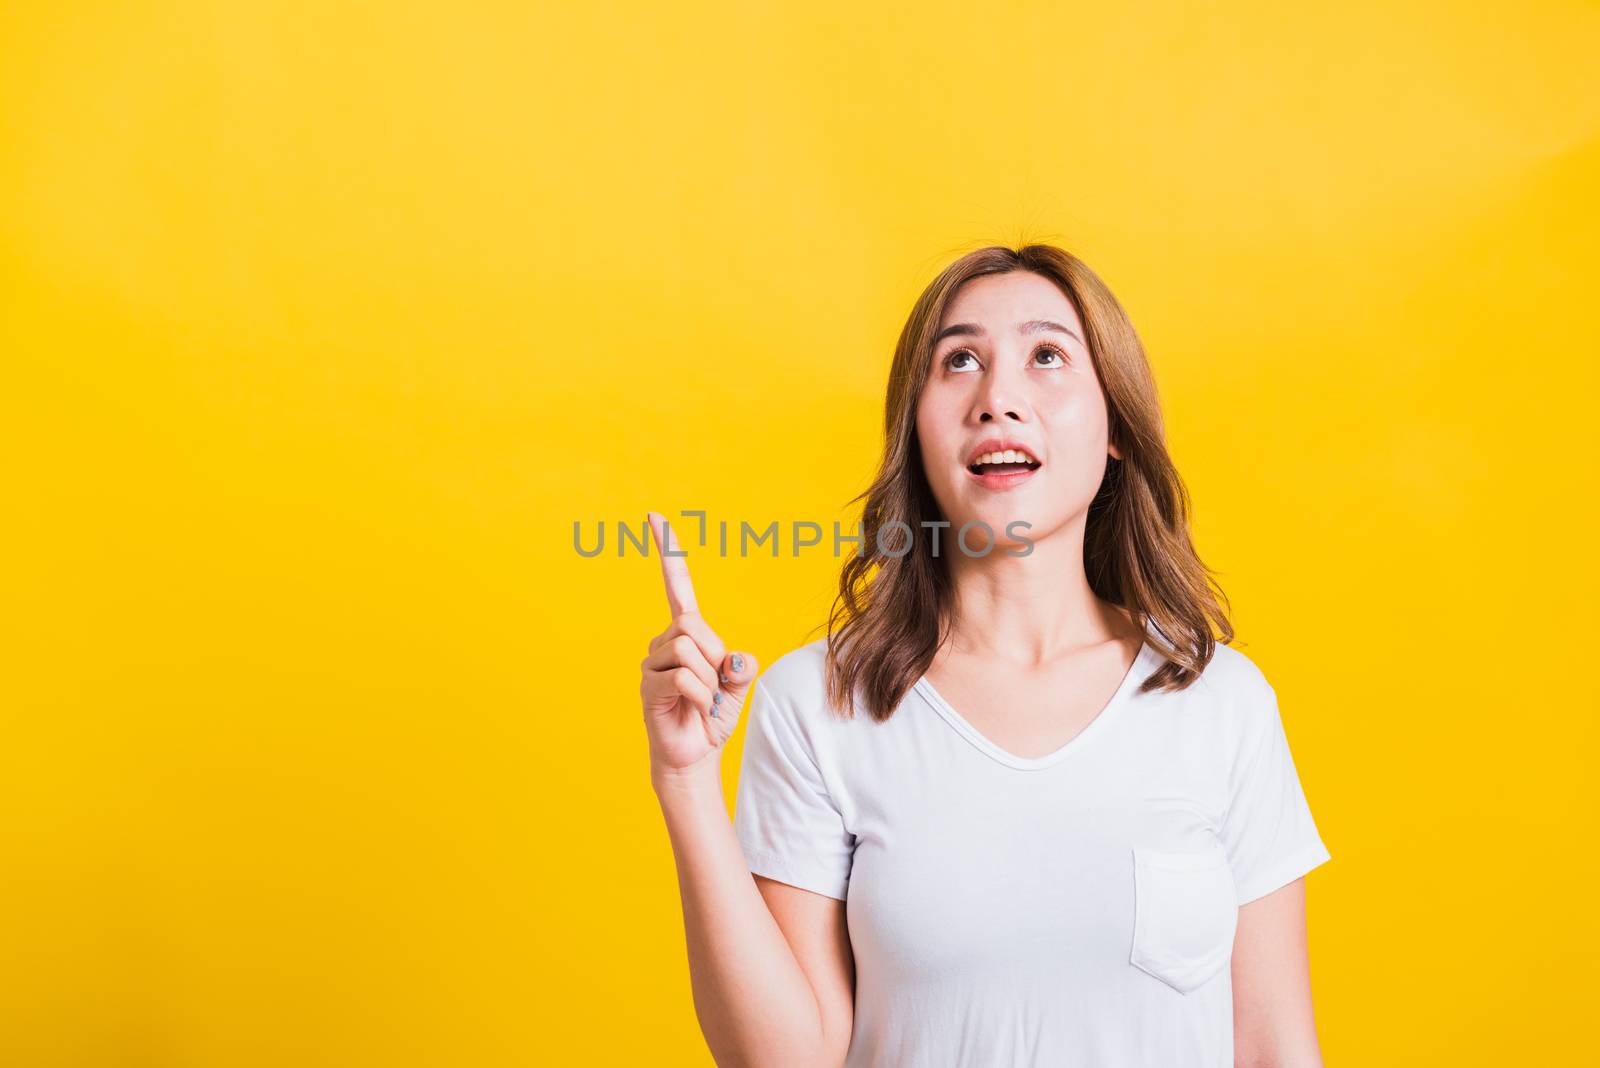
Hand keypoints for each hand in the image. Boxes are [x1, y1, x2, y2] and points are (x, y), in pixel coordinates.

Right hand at [639, 511, 758, 777]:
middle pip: (694, 626)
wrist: (694, 756)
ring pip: (690, 652)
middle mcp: (663, 641)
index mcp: (686, 633)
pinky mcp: (649, 687)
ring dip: (709, 682)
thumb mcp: (737, 686)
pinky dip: (700, 696)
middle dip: (715, 656)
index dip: (668, 552)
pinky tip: (695, 709)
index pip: (676, 585)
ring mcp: (652, 664)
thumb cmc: (712, 716)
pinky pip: (684, 678)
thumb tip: (733, 659)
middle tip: (713, 686)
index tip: (654, 516)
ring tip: (702, 701)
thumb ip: (741, 666)